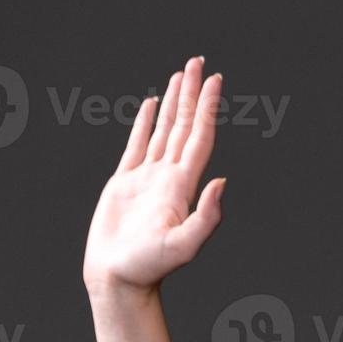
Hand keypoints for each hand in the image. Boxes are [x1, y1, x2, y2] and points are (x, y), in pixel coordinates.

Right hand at [83, 56, 226, 300]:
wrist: (118, 279)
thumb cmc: (149, 267)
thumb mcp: (184, 246)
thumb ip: (208, 217)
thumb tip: (224, 182)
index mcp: (183, 185)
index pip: (200, 136)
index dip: (208, 108)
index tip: (216, 80)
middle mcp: (169, 177)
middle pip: (185, 126)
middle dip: (192, 94)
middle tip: (198, 62)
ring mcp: (148, 178)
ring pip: (164, 130)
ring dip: (174, 103)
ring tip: (181, 75)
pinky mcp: (125, 183)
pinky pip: (137, 144)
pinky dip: (145, 123)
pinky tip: (151, 105)